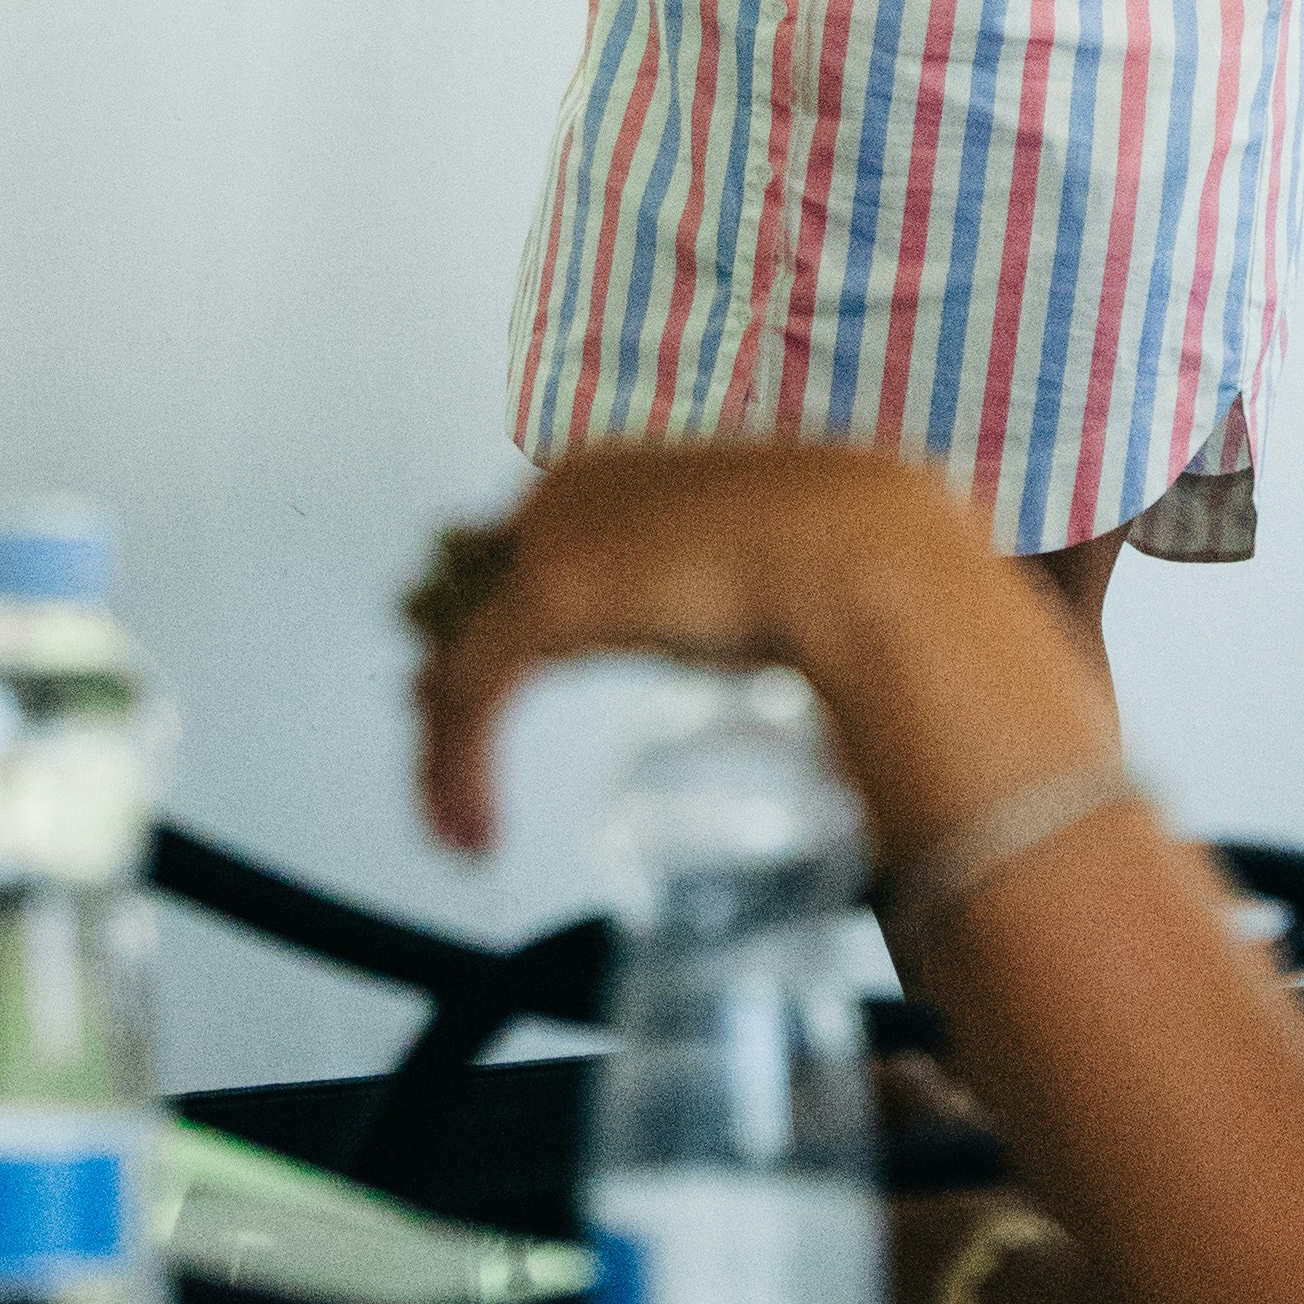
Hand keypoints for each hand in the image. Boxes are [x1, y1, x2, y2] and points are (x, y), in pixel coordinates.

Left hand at [408, 441, 980, 853]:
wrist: (862, 548)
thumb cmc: (845, 560)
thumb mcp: (753, 577)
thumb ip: (705, 600)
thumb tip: (724, 636)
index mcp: (613, 476)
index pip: (510, 552)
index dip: (483, 631)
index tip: (468, 696)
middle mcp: (566, 495)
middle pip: (464, 600)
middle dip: (444, 693)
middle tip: (441, 773)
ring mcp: (553, 541)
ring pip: (457, 656)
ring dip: (443, 754)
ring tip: (453, 827)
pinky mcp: (546, 595)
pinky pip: (473, 692)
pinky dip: (461, 768)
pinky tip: (477, 827)